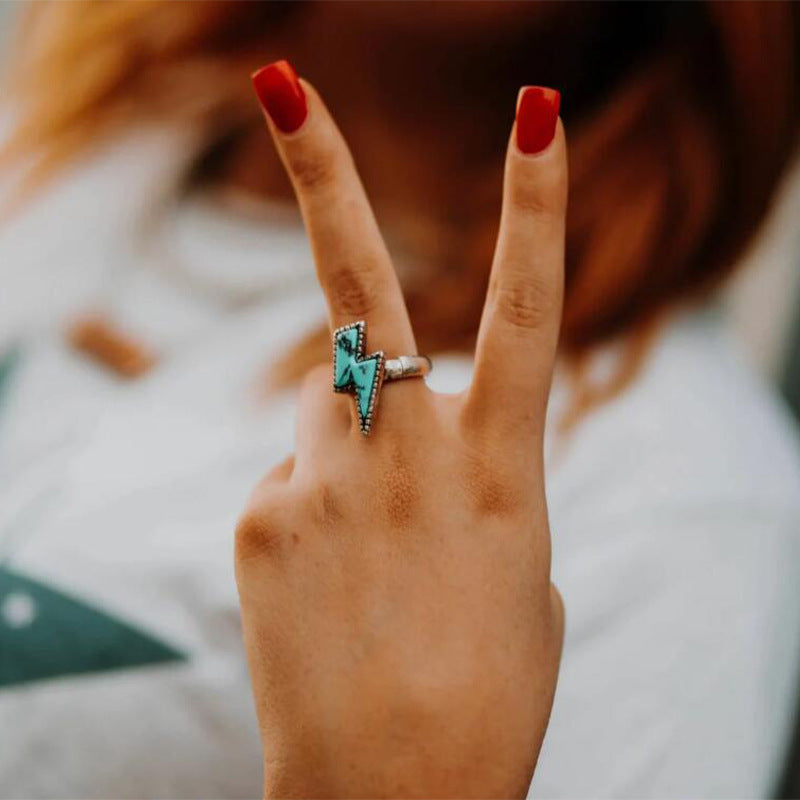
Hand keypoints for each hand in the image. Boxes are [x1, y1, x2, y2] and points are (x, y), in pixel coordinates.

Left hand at [236, 62, 565, 798]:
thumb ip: (463, 483)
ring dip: (342, 450)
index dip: (533, 206)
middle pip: (362, 296)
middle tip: (284, 83)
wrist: (396, 798)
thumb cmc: (485, 689)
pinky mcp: (259, 518)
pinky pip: (285, 479)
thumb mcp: (517, 570)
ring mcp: (322, 482)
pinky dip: (306, 514)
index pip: (525, 308)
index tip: (535, 114)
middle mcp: (409, 454)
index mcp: (502, 467)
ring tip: (363, 554)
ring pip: (322, 411)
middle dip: (325, 178)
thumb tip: (395, 437)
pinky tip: (324, 588)